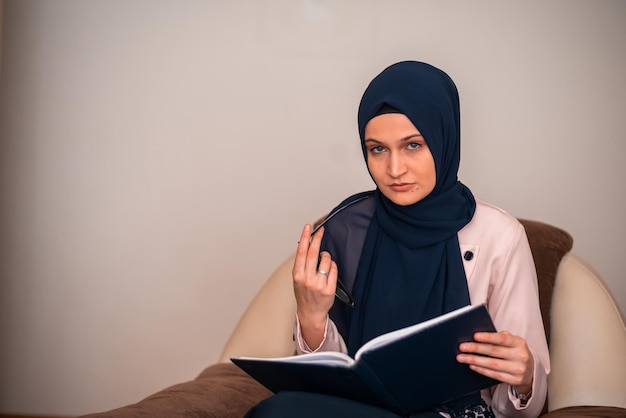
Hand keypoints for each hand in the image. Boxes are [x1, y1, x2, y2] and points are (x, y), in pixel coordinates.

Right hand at [292, 224, 337, 348]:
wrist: (310, 312)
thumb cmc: (304, 294)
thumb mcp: (297, 279)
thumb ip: (302, 264)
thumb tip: (309, 245)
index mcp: (297, 275)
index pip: (301, 252)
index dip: (305, 237)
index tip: (308, 227)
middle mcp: (307, 279)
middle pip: (313, 253)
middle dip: (317, 238)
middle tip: (321, 230)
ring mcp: (318, 284)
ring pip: (326, 260)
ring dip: (326, 256)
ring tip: (324, 261)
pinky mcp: (329, 289)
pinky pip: (334, 269)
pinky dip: (333, 266)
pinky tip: (329, 270)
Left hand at [456, 331, 533, 394]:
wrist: (531, 371)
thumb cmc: (516, 352)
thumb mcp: (513, 342)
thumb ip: (500, 337)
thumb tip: (480, 336)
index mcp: (519, 343)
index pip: (502, 338)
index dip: (488, 337)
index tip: (475, 336)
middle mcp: (520, 356)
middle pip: (494, 351)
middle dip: (476, 348)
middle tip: (462, 347)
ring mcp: (518, 369)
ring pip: (492, 364)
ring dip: (475, 360)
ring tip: (463, 357)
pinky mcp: (515, 380)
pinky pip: (495, 375)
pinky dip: (482, 370)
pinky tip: (472, 366)